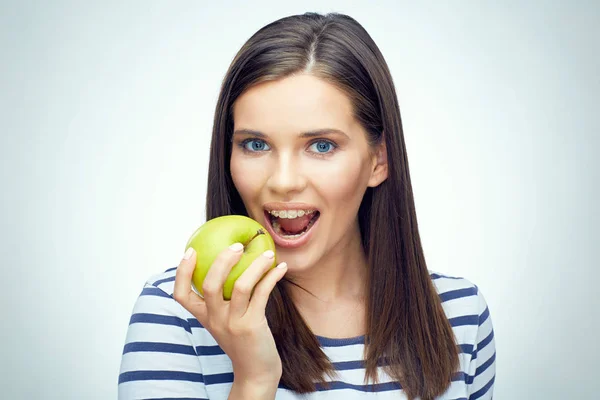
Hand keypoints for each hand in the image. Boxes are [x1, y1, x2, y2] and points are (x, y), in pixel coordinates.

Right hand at [173, 243, 287, 385]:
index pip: (181, 295)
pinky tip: (280, 268)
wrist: (256, 372)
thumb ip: (222, 300)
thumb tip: (229, 264)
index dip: (182, 272)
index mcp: (204, 317)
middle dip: (222, 261)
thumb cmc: (242, 340)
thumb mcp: (225, 321)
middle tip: (237, 245)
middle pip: (209, 285)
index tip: (190, 251)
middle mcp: (215, 320)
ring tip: (267, 254)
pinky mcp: (252, 327)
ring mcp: (233, 324)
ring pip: (240, 287)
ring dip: (256, 266)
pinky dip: (272, 277)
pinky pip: (262, 294)